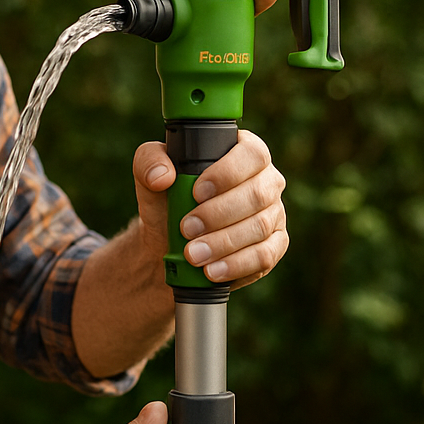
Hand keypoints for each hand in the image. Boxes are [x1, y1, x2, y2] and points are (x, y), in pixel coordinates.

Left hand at [133, 129, 286, 289]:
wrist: (172, 242)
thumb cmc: (167, 201)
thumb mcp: (150, 176)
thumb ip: (149, 162)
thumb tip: (162, 176)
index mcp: (244, 153)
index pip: (252, 154)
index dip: (227, 173)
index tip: (197, 193)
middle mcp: (266, 180)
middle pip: (257, 194)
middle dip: (218, 214)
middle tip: (187, 229)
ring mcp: (274, 213)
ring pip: (259, 227)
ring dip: (223, 243)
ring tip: (193, 254)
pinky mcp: (275, 245)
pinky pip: (265, 256)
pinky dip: (236, 265)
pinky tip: (212, 270)